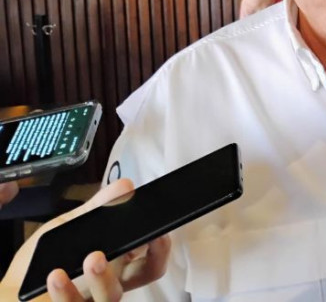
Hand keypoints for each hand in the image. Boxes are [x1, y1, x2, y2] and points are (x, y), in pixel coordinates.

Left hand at [0, 179, 170, 300]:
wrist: (13, 288)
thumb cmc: (44, 260)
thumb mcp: (70, 226)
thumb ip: (97, 207)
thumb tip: (125, 184)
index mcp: (118, 258)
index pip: (152, 251)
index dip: (161, 241)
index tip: (158, 226)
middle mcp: (112, 280)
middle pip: (149, 273)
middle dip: (154, 256)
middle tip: (144, 239)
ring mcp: (94, 299)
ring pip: (113, 295)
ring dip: (104, 275)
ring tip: (93, 257)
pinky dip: (66, 291)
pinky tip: (56, 275)